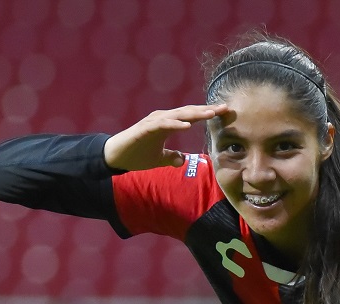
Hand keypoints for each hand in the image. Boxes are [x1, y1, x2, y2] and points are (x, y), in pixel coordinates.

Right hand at [103, 104, 227, 171]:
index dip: (206, 114)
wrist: (115, 156)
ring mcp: (153, 122)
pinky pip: (163, 125)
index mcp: (168, 125)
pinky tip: (187, 125)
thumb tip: (183, 159)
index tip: (223, 113)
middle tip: (224, 107)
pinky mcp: (145, 129)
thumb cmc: (137, 155)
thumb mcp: (160, 159)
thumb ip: (172, 158)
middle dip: (206, 110)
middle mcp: (162, 119)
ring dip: (194, 114)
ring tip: (210, 113)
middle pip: (188, 112)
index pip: (191, 117)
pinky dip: (175, 124)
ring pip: (178, 115)